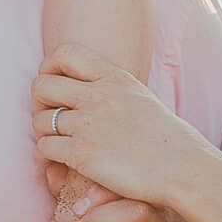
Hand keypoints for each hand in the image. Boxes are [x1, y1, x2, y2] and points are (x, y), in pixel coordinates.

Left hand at [34, 45, 216, 213]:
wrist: (183, 168)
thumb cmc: (167, 140)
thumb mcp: (141, 99)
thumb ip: (114, 89)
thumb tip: (89, 88)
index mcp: (114, 77)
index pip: (64, 53)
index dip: (48, 67)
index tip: (53, 87)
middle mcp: (98, 95)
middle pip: (41, 86)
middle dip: (38, 103)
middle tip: (47, 118)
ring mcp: (88, 124)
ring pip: (39, 121)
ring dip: (41, 134)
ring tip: (54, 145)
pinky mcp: (82, 153)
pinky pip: (43, 148)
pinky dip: (44, 157)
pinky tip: (56, 164)